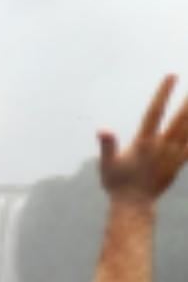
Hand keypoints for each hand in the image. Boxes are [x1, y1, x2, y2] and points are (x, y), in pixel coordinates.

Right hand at [98, 75, 187, 204]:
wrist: (134, 205)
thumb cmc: (117, 184)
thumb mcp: (107, 164)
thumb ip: (107, 145)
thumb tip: (103, 130)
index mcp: (144, 142)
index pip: (155, 111)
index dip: (163, 92)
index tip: (172, 75)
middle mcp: (162, 146)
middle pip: (180, 118)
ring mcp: (173, 155)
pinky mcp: (178, 164)